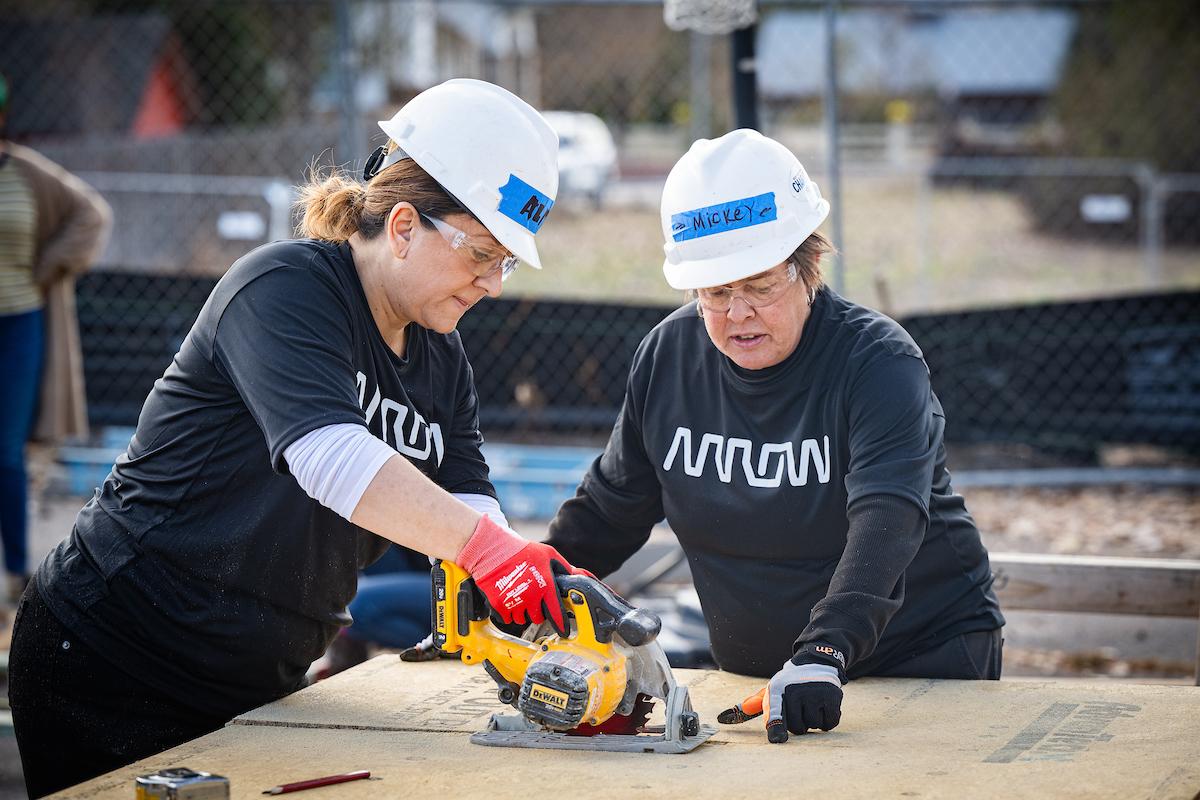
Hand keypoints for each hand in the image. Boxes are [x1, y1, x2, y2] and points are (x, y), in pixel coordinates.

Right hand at [455, 515, 590, 635]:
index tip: (563, 631)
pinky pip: (506, 619)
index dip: (561, 624)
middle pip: (538, 618)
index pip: (556, 613)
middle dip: (536, 611)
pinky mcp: (498, 605)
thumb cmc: (521, 550)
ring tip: (518, 596)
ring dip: (521, 612)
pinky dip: (507, 612)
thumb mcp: (547, 554)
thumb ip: (565, 568)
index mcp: (545, 584)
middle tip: (532, 599)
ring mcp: (514, 602)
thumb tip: (581, 575)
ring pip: (521, 619)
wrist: (493, 550)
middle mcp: (530, 596)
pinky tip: (508, 599)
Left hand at [718, 645, 845, 742]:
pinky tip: (823, 706)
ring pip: (813, 725)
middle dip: (798, 723)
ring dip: (813, 721)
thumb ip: (750, 706)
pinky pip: (829, 722)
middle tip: (799, 707)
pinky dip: (827, 719)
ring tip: (810, 704)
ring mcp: (814, 693)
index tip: (777, 740)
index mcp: (776, 691)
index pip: (776, 714)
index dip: (776, 727)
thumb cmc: (789, 683)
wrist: (815, 661)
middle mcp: (795, 691)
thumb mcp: (769, 690)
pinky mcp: (831, 696)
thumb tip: (722, 718)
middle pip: (797, 728)